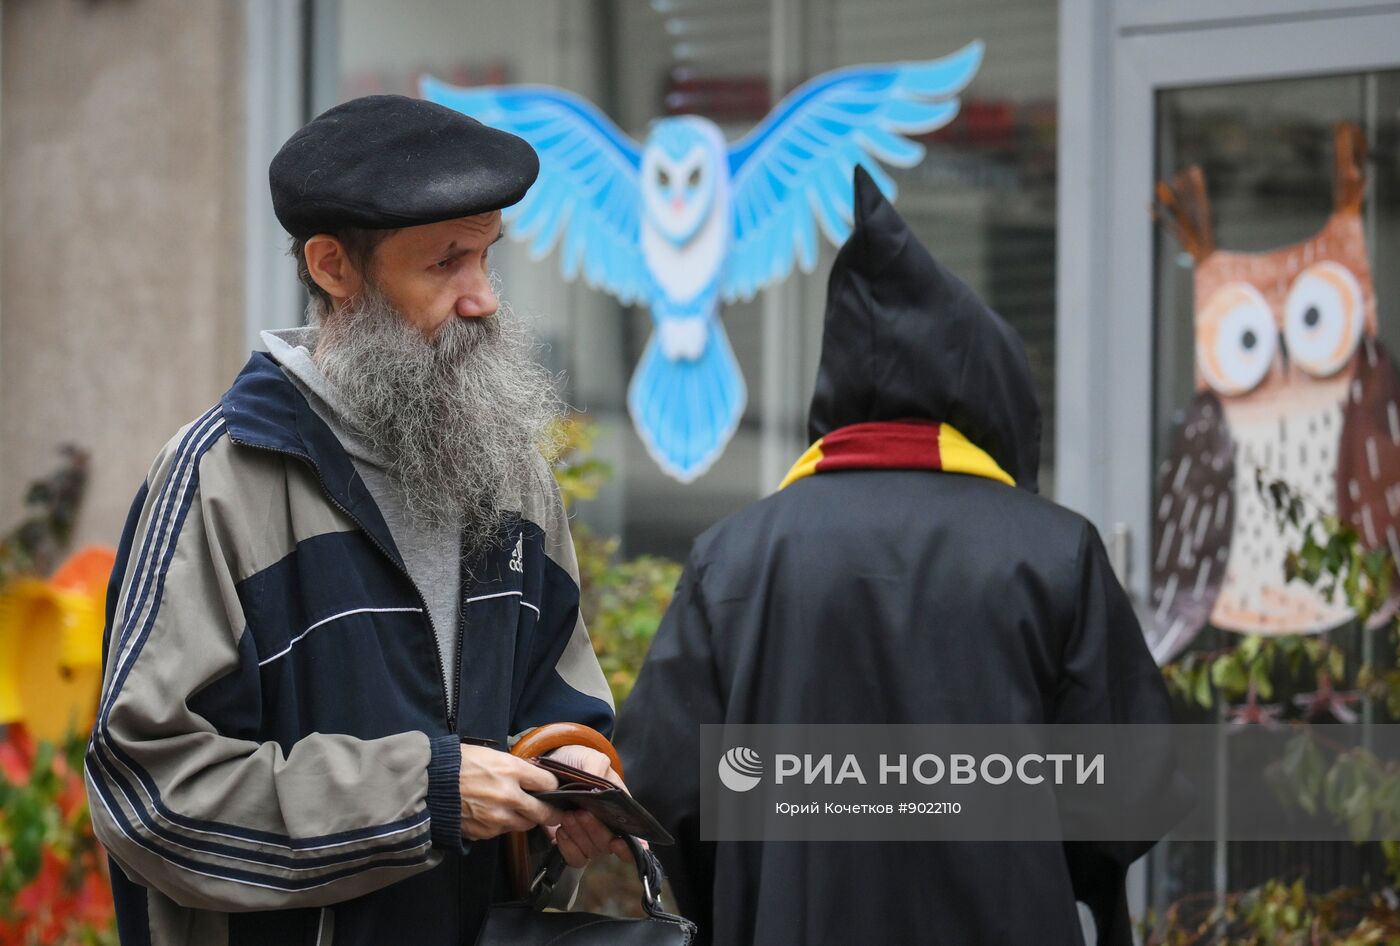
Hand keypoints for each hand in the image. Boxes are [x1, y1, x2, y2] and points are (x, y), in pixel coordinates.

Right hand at [458, 744, 560, 839]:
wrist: (428, 784)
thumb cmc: (458, 763)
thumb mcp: (490, 754)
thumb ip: (514, 766)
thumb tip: (533, 774)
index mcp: (511, 771)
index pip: (549, 783)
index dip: (553, 786)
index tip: (554, 788)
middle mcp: (509, 796)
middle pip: (544, 812)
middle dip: (551, 813)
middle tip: (554, 812)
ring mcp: (497, 818)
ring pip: (524, 825)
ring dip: (526, 819)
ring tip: (520, 811)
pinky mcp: (485, 832)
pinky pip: (503, 831)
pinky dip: (503, 825)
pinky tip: (494, 814)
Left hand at [542, 745, 635, 867]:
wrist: (553, 767)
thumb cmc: (579, 763)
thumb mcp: (591, 758)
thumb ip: (598, 767)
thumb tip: (603, 787)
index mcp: (620, 811)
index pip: (634, 839)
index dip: (628, 848)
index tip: (618, 841)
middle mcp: (607, 828)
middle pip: (607, 845)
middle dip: (595, 830)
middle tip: (580, 812)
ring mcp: (588, 838)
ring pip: (590, 851)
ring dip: (578, 835)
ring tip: (568, 815)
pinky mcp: (569, 843)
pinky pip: (573, 857)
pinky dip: (567, 847)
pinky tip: (560, 830)